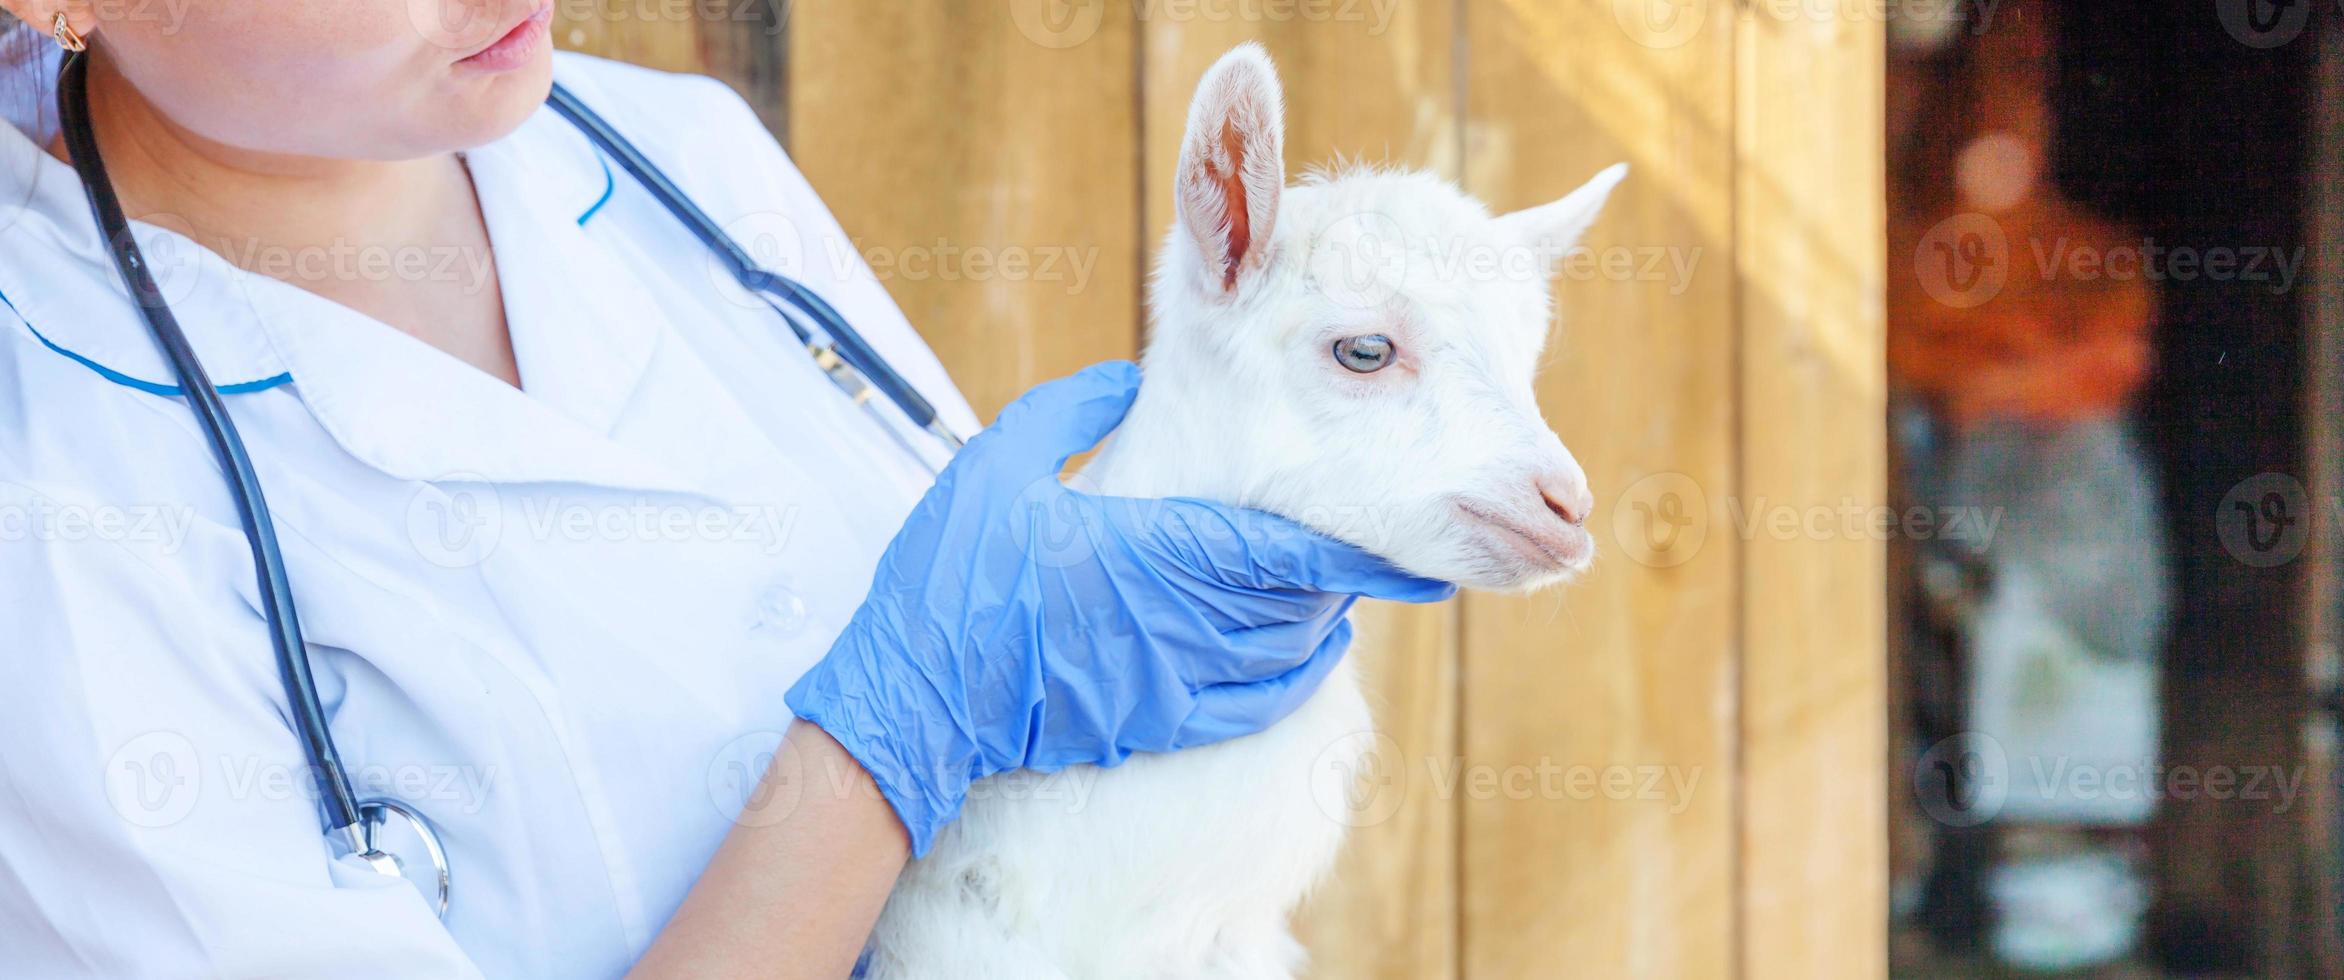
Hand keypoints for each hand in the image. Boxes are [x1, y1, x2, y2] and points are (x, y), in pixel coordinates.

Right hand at [786, 361, 1454, 854]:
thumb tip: (1129, 380)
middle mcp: (1184, 624)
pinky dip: (1298, 673)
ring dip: (1324, 614)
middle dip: (1346, 570)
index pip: (1287, 547)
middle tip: (1386, 536)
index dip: (1359, 546)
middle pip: (1301, 598)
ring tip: (1347, 577)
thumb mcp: (998, 466)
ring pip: (1287, 649)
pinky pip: (1258, 702)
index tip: (1415, 540)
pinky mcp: (1161, 724)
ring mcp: (1177, 684)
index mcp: (1156, 553)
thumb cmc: (952, 583)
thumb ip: (1070, 411)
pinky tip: (1313, 649)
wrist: (916, 705)